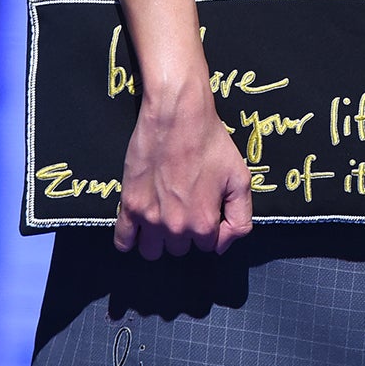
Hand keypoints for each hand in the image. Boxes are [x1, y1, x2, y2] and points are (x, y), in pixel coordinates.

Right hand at [114, 77, 253, 259]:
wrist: (177, 115)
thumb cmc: (210, 142)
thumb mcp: (240, 178)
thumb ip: (240, 220)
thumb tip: (221, 246)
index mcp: (204, 223)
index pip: (207, 246)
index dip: (208, 226)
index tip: (205, 205)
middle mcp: (175, 227)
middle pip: (180, 248)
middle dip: (184, 231)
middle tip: (185, 202)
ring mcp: (149, 218)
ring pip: (153, 250)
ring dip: (159, 238)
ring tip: (164, 214)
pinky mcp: (129, 205)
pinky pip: (123, 242)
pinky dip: (131, 240)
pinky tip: (140, 225)